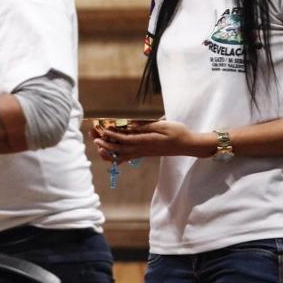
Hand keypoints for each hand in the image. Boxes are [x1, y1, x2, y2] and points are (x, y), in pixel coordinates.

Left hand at [94, 120, 212, 161]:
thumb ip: (146, 126)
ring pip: (122, 154)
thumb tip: (129, 124)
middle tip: (93, 135)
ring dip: (108, 149)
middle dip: (106, 142)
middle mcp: (143, 149)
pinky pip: (128, 157)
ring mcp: (143, 153)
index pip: (126, 139)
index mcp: (147, 141)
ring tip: (97, 144)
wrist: (189, 145)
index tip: (102, 130)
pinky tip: (108, 154)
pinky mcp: (144, 153)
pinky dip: (117, 156)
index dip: (113, 135)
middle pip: (120, 147)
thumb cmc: (178, 132)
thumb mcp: (163, 125)